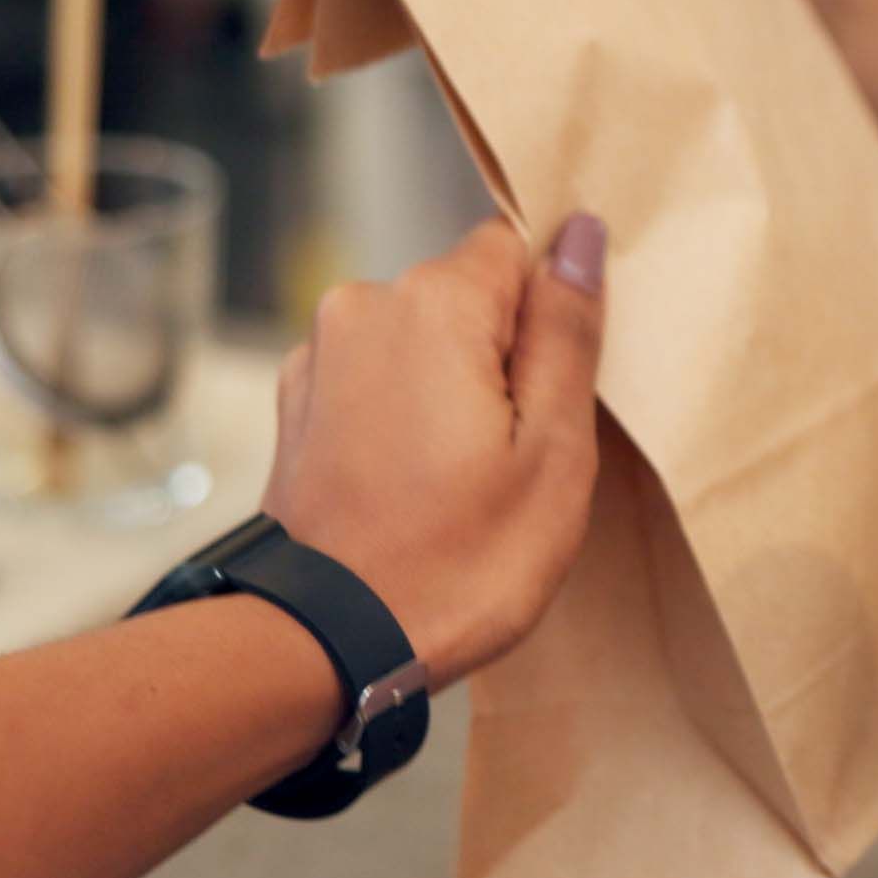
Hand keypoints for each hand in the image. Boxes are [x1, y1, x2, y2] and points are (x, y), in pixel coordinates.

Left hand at [261, 214, 607, 686]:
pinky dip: (401, 416)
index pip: (517, 249)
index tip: (552, 393)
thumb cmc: (457, 563)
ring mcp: (318, 355)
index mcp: (433, 304)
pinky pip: (375, 379)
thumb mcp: (552, 452)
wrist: (326, 643)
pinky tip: (411, 485)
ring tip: (458, 481)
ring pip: (421, 340)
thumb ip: (567, 331)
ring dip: (449, 389)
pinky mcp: (296, 403)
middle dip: (501, 357)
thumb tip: (580, 234)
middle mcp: (362, 305)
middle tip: (512, 454)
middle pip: (467, 296)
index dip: (550, 317)